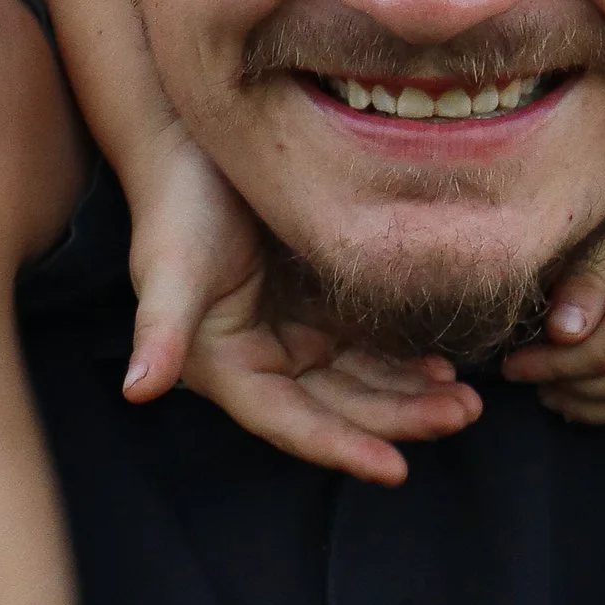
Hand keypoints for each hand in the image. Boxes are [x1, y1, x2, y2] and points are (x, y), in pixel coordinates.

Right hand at [119, 117, 482, 483]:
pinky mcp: (321, 297)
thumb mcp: (169, 265)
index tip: (397, 471)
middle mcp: (265, 359)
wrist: (192, 134)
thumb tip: (137, 389)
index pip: (291, 423)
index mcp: (228, 366)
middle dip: (398, 420)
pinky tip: (446, 364)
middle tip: (462, 416)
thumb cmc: (176, 201)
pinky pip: (370, 341)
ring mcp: (296, 329)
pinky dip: (406, 359)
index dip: (341, 447)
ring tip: (467, 401)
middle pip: (339, 407)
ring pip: (362, 379)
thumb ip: (160, 328)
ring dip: (411, 396)